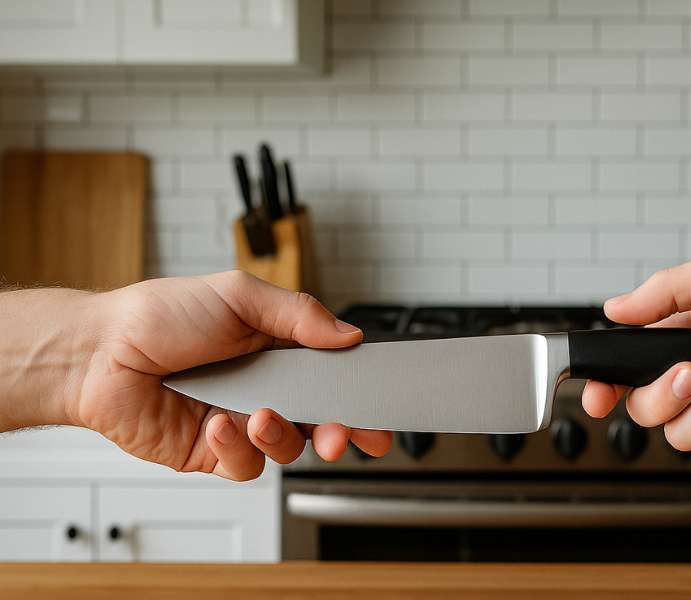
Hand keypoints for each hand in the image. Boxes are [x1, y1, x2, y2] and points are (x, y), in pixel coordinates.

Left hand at [75, 271, 390, 480]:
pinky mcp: (213, 453)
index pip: (334, 375)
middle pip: (322, 419)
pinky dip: (239, 450)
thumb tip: (349, 335)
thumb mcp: (238, 295)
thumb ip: (299, 314)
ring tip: (259, 416)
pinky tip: (218, 426)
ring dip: (282, 436)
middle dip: (340, 432)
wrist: (97, 355)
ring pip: (288, 447)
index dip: (360, 394)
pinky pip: (247, 466)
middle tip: (342, 434)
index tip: (382, 407)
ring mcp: (241, 423)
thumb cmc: (158, 316)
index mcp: (278, 349)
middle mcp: (265, 388)